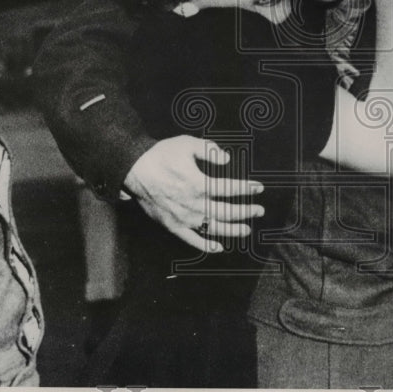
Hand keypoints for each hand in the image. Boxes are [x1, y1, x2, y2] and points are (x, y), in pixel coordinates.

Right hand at [122, 135, 263, 251]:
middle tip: (259, 210)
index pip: (230, 188)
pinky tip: (218, 247)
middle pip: (227, 211)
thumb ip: (209, 150)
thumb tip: (226, 159)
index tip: (258, 188)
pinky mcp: (173, 225)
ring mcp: (184, 217)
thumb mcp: (187, 144)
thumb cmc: (160, 155)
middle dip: (246, 211)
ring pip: (214, 228)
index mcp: (199, 184)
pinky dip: (206, 245)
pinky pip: (192, 239)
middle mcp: (195, 204)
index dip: (246, 188)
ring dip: (232, 230)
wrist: (134, 169)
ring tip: (246, 230)